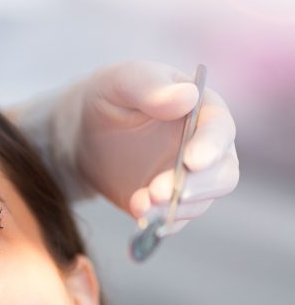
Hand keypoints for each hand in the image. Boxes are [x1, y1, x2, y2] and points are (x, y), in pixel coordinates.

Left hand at [67, 61, 239, 232]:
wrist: (82, 132)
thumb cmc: (109, 96)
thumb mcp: (122, 82)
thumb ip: (150, 87)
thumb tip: (186, 97)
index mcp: (202, 110)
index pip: (219, 129)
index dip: (210, 146)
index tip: (192, 161)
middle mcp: (203, 147)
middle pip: (222, 173)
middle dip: (197, 186)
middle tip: (162, 192)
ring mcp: (187, 178)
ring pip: (200, 200)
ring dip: (176, 208)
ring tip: (142, 204)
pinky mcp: (167, 202)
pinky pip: (174, 218)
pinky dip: (160, 222)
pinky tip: (140, 215)